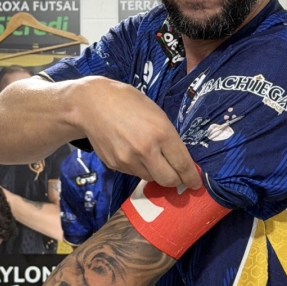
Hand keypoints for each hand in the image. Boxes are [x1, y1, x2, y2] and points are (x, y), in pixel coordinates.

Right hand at [73, 77, 200, 188]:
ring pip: (151, 178)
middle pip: (169, 180)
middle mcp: (146, 150)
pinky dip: (140, 168)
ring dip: (156, 173)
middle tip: (178, 176)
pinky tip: (134, 152)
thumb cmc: (127, 101)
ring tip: (151, 156)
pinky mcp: (116, 165)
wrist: (91, 105)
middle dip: (176, 180)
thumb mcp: (156, 112)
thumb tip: (180, 159)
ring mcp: (129, 160)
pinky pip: (135, 173)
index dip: (192, 177)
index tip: (195, 184)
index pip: (183, 164)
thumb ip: (168, 136)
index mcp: (161, 132)